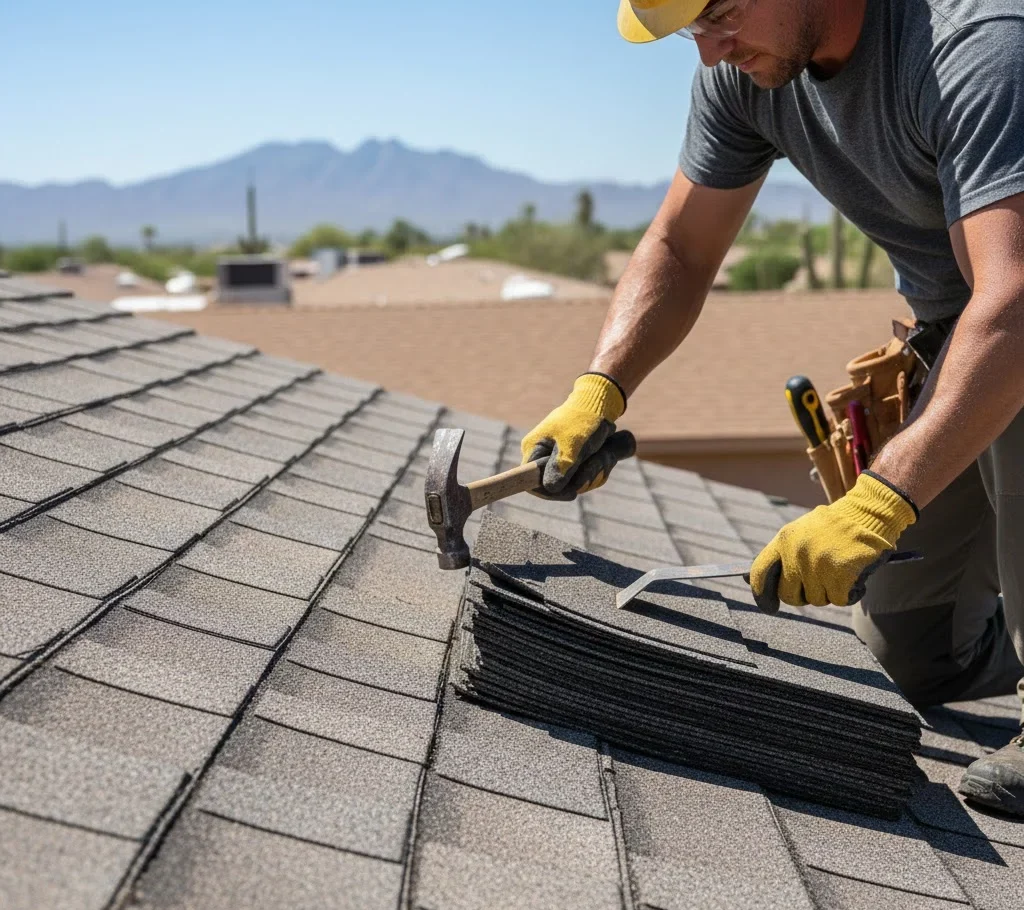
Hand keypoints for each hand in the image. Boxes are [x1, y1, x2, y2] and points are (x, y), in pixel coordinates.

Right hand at [521, 373, 627, 499]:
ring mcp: (558, 457)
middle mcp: (542, 455)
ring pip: (575, 481)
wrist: (600, 402)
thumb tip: (550, 488)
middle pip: (557, 485)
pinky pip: (585, 475)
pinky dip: (597, 467)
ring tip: (603, 452)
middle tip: (597, 462)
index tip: (571, 493)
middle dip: (581, 478)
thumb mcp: (573, 445)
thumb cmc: (583, 420)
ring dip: (594, 471)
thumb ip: (561, 466)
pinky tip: (604, 453)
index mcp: (533, 448)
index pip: (530, 482)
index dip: (549, 492)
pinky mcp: (573, 459)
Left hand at [749, 472, 918, 611]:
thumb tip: (762, 585)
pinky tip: (853, 576)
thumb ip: (784, 554)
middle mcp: (796, 552)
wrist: (868, 513)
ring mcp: (818, 564)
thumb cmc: (835, 527)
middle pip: (789, 595)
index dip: (762, 594)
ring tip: (839, 570)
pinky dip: (849, 593)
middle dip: (803, 596)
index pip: (759, 572)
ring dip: (829, 592)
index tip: (770, 606)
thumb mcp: (801, 532)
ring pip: (816, 599)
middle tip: (819, 583)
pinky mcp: (840, 573)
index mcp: (783, 540)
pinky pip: (839, 600)